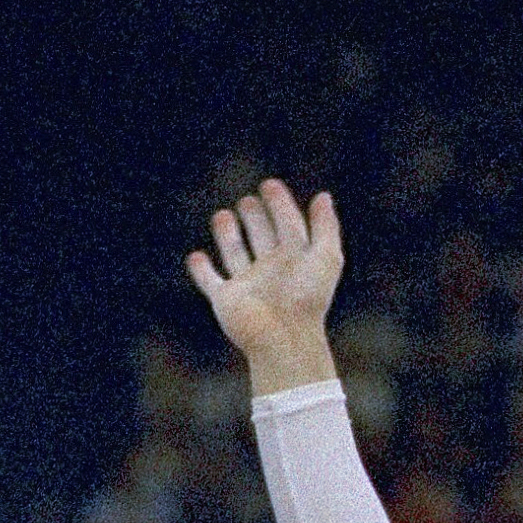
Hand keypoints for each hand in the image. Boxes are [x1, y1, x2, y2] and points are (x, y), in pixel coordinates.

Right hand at [186, 178, 343, 394]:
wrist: (283, 337)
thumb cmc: (306, 299)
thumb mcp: (325, 258)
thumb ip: (326, 227)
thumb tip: (323, 196)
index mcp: (294, 261)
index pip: (288, 227)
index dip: (281, 205)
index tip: (270, 185)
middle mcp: (271, 272)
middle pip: (261, 238)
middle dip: (254, 218)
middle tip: (248, 201)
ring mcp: (247, 286)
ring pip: (236, 255)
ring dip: (228, 236)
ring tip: (223, 216)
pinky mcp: (226, 301)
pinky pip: (211, 283)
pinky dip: (201, 271)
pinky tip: (196, 257)